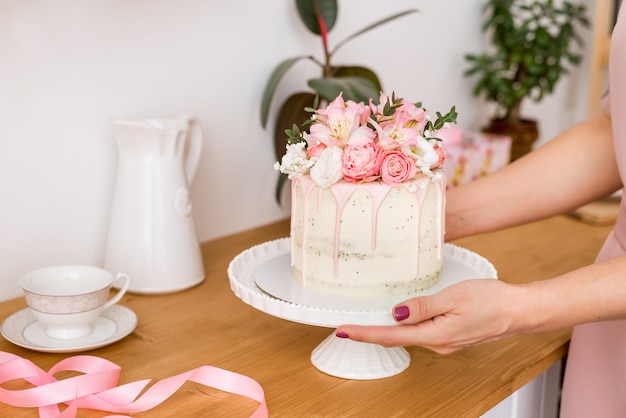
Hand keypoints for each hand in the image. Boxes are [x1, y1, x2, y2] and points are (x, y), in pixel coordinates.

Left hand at [335, 279, 523, 353]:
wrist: (519, 311)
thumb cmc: (491, 301)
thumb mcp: (453, 298)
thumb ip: (422, 307)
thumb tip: (395, 314)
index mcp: (434, 335)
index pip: (390, 336)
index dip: (364, 334)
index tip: (342, 331)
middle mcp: (437, 343)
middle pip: (395, 338)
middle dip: (369, 333)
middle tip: (346, 326)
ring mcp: (444, 341)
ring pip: (408, 335)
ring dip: (385, 329)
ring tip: (364, 321)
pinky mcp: (450, 335)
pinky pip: (420, 332)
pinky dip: (404, 326)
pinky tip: (398, 318)